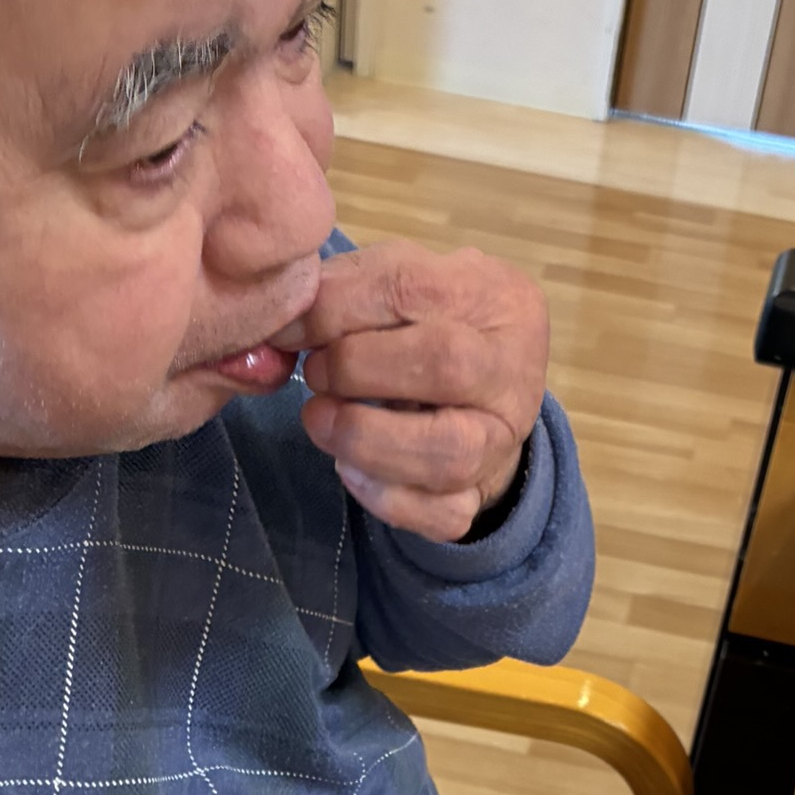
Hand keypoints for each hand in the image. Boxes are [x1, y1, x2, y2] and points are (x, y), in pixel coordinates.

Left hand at [272, 241, 549, 542]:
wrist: (488, 387)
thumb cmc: (432, 322)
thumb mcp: (398, 281)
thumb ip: (344, 291)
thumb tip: (281, 327)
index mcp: (495, 297)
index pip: (413, 289)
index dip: (336, 310)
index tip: (288, 328)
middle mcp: (513, 370)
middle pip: (446, 366)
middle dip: (359, 370)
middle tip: (316, 373)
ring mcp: (504, 439)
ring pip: (449, 453)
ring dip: (367, 439)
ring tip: (321, 421)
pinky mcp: (484, 493)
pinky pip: (445, 513)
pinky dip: (386, 498)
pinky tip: (351, 469)